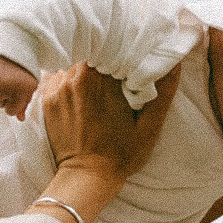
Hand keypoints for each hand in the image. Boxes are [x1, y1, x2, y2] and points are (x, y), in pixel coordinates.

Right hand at [0, 53, 37, 120]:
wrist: (10, 44)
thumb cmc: (22, 68)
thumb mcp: (29, 85)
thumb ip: (24, 103)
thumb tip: (20, 119)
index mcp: (19, 93)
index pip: (10, 112)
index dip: (12, 103)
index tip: (15, 92)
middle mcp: (3, 89)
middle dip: (3, 95)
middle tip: (7, 80)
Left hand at [41, 62, 179, 188]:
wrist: (86, 176)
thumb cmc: (121, 154)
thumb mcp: (149, 127)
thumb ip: (163, 93)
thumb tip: (174, 62)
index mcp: (104, 78)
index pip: (113, 46)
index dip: (121, 51)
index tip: (128, 63)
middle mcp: (78, 76)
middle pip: (93, 51)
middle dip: (104, 60)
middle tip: (114, 79)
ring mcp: (59, 86)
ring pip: (76, 63)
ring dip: (87, 72)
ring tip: (97, 91)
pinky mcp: (47, 97)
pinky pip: (60, 77)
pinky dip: (71, 83)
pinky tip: (81, 100)